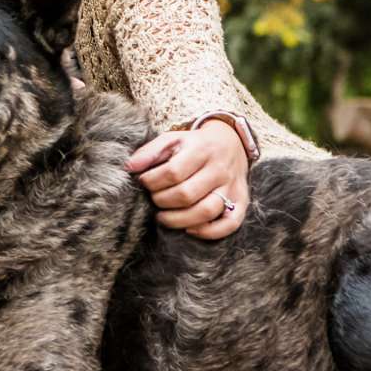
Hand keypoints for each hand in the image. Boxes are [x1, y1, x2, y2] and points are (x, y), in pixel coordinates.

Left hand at [128, 118, 249, 239]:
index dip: (153, 182)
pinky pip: (230, 224)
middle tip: (153, 200)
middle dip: (162, 201)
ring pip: (206, 211)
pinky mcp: (242, 201)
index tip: (143, 182)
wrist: (230, 142)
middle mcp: (219, 169)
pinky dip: (209, 232)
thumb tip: (129, 167)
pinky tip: (190, 229)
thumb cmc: (194, 145)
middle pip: (187, 194)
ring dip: (179, 220)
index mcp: (201, 149)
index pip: (173, 172)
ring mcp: (232, 187)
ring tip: (163, 217)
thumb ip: (150, 151)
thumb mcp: (173, 139)